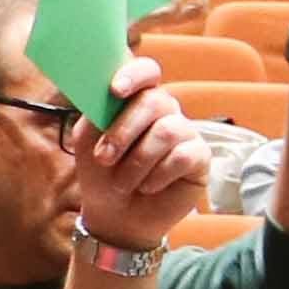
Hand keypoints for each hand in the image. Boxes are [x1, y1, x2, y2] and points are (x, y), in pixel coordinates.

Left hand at [69, 58, 207, 253]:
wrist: (118, 217)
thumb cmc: (103, 174)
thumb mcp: (88, 142)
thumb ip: (95, 114)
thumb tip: (104, 94)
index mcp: (137, 99)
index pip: (146, 71)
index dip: (134, 74)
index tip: (115, 91)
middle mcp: (165, 110)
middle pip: (154, 100)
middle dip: (123, 131)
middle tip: (104, 158)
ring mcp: (185, 132)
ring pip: (166, 131)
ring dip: (137, 162)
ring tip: (124, 182)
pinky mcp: (200, 157)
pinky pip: (183, 156)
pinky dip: (158, 176)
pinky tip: (149, 186)